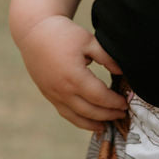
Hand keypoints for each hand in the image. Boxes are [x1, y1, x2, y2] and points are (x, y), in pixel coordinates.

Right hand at [18, 16, 125, 131]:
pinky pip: (65, 113)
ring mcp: (53, 94)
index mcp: (74, 76)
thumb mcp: (88, 40)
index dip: (114, 102)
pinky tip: (88, 121)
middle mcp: (62, 90)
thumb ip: (107, 57)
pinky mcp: (48, 94)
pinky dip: (78, 120)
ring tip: (106, 126)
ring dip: (93, 124)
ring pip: (76, 117)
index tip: (125, 103)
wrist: (34, 32)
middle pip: (90, 111)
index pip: (100, 97)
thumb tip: (122, 72)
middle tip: (122, 114)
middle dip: (108, 115)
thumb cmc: (63, 34)